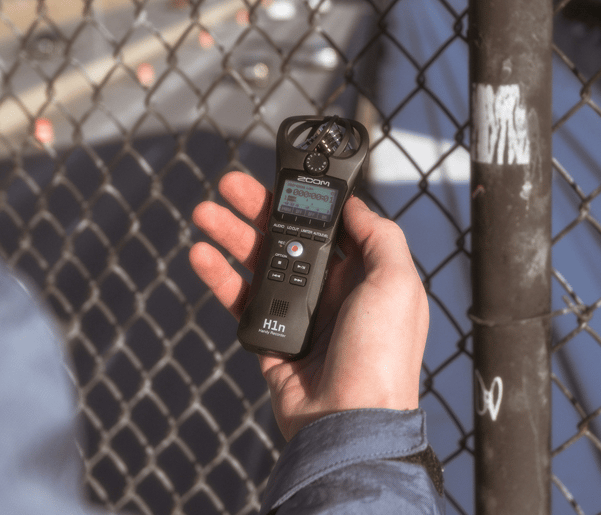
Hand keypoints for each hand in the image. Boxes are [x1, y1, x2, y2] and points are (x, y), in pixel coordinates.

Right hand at [189, 171, 428, 439]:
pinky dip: (219, 277)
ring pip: (257, 264)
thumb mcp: (398, 285)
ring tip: (204, 213)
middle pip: (286, 238)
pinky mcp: (269, 339)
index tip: (281, 178)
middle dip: (257, 209)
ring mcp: (297, 315)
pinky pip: (240, 301)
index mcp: (363, 276)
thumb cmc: (382, 358)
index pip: (328, 226)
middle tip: (228, 185)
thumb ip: (380, 237)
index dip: (304, 201)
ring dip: (230, 236)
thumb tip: (355, 206)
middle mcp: (330, 291)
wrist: (349, 422)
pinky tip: (202, 256)